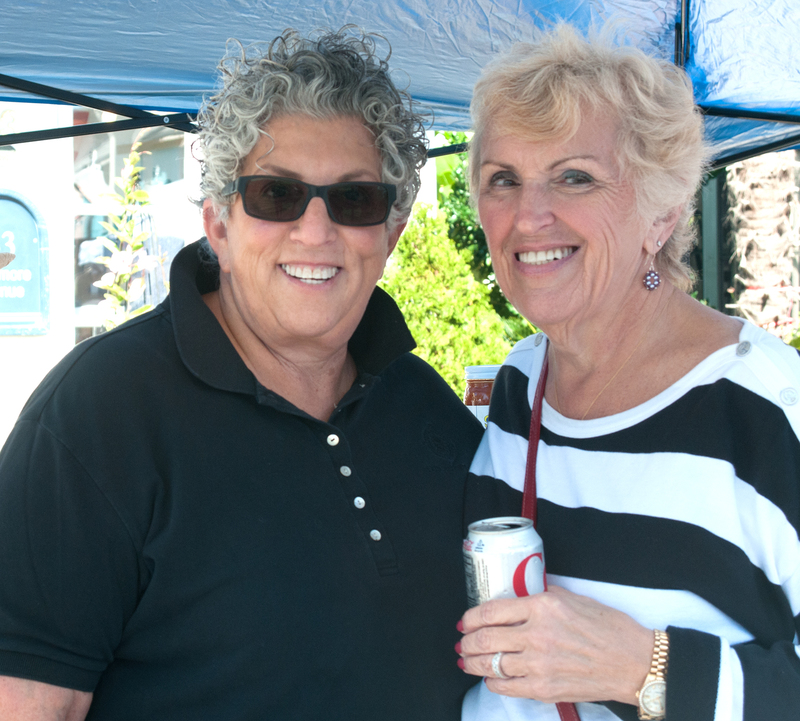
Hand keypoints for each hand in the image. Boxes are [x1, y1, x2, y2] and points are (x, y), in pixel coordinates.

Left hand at [457, 586, 652, 704]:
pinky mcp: (544, 689)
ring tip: (466, 660)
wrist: (634, 663)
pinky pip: (506, 686)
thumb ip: (543, 596)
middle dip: (467, 641)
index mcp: (542, 607)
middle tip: (462, 641)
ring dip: (472, 663)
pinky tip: (490, 677)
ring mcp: (539, 664)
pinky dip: (493, 682)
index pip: (492, 611)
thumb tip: (520, 594)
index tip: (466, 620)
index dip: (471, 617)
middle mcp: (536, 635)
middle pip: (485, 639)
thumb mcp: (574, 599)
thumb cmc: (610, 629)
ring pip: (490, 664)